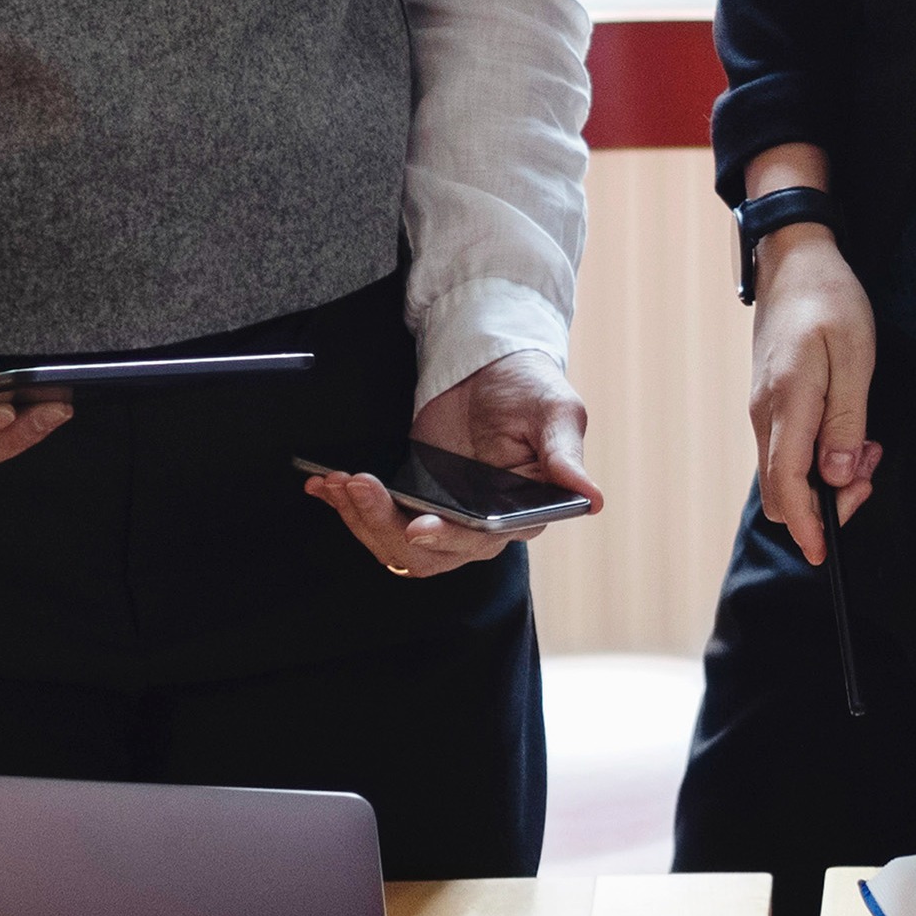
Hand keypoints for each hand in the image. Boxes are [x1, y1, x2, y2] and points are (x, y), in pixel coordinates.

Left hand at [301, 349, 601, 576]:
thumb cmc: (530, 384)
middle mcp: (481, 525)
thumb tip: (592, 499)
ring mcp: (442, 514)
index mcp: (522, 512)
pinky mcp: (411, 497)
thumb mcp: (555, 411)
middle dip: (385, 525)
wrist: (489, 362)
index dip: (447, 539)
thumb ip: (564, 456)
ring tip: (337, 482)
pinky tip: (323, 485)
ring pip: (395, 545)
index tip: (417, 525)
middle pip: (428, 554)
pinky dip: (347, 506)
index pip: (481, 541)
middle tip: (358, 486)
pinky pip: (376, 520)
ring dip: (361, 519)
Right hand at [740, 170, 878, 563]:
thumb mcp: (855, 357)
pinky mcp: (769, 402)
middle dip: (825, 505)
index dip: (806, 525)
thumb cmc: (829, 300)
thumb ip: (846, 421)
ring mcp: (762, 408)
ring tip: (868, 448)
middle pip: (781, 490)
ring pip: (785, 471)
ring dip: (826, 478)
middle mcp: (764, 413)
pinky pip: (787, 448)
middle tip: (869, 475)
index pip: (786, 484)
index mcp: (787, 403)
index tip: (826, 553)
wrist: (794, 259)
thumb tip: (836, 477)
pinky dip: (817, 457)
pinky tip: (848, 435)